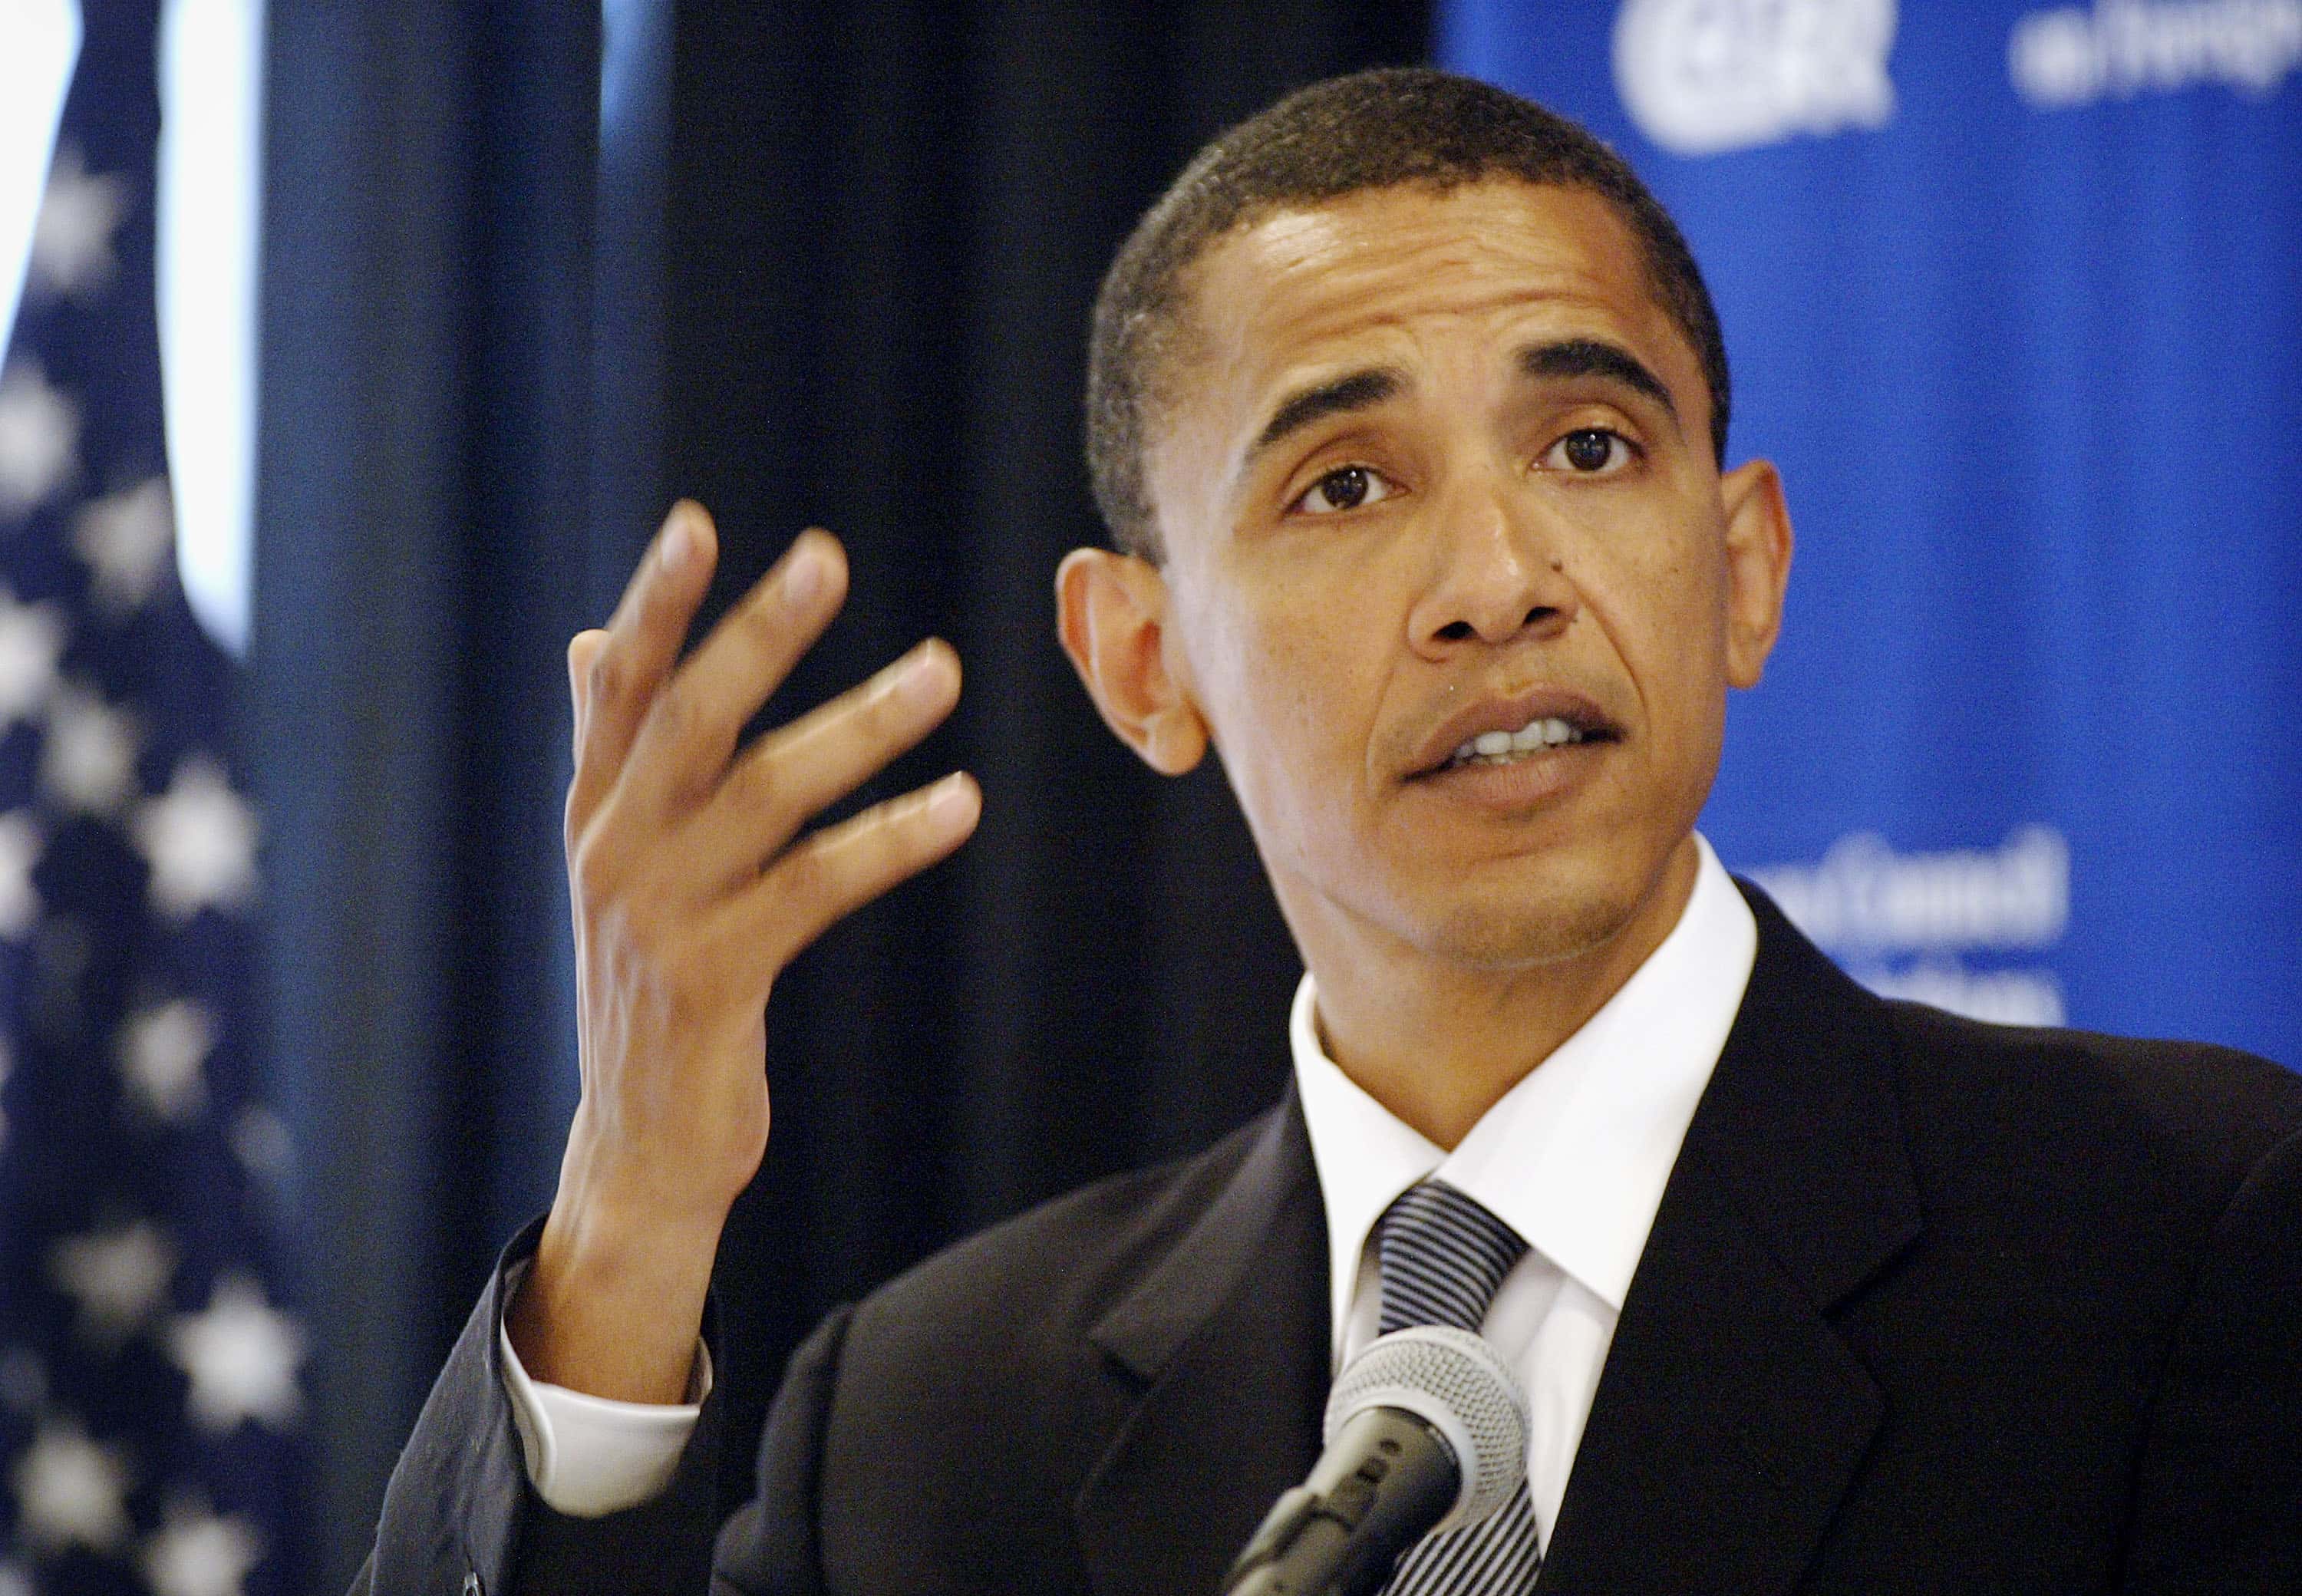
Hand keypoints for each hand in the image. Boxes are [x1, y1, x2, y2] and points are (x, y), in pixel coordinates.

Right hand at [509, 502, 977, 1401]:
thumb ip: (611, 753)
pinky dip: (891, 838)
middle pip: (690, 719)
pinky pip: (816, 888)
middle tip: (827, 555)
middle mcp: (614, 851)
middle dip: (758, 633)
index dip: (655, 605)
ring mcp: (658, 917)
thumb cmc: (651, 982)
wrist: (638, 1146)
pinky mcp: (714, 980)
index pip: (621, 688)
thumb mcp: (618, 863)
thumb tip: (580, 640)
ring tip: (942, 671)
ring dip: (860, 725)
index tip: (696, 523)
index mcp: (595, 812)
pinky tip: (958, 803)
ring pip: (767, 794)